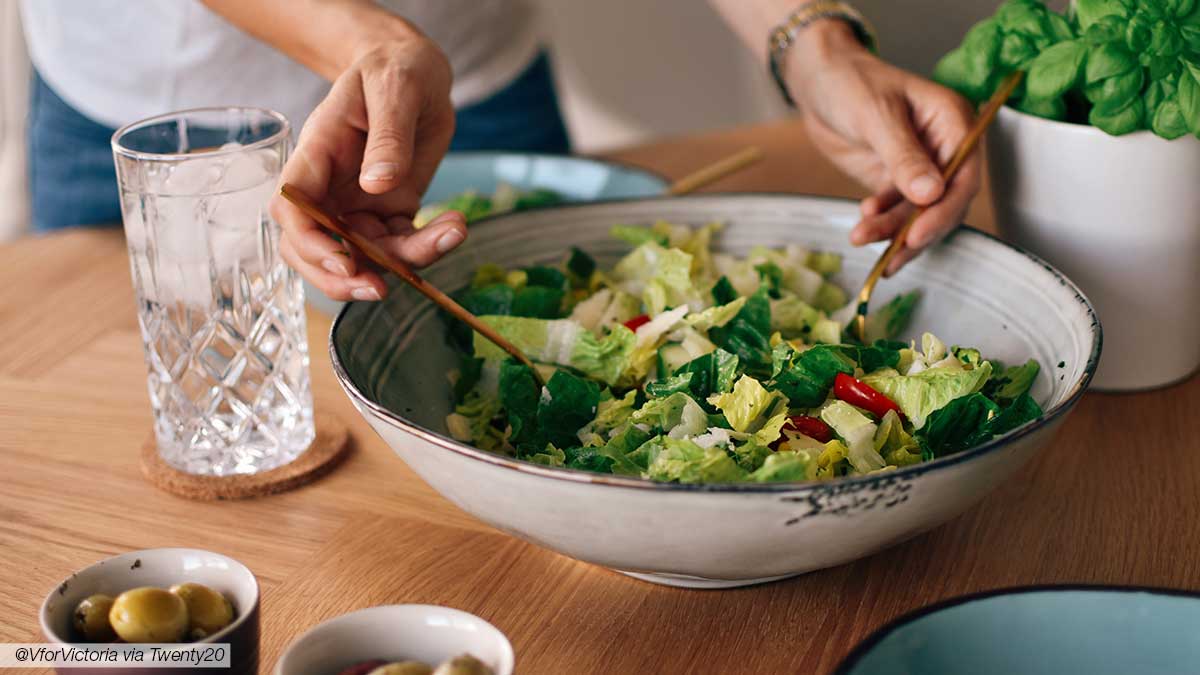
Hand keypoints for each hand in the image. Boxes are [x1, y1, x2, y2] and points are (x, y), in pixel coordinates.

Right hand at [270, 32, 465, 300]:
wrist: (417, 74)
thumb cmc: (394, 70)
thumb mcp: (393, 89)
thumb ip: (387, 136)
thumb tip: (377, 184)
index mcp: (316, 155)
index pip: (292, 208)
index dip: (309, 243)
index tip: (344, 261)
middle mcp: (331, 189)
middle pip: (314, 249)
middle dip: (342, 278)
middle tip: (380, 290)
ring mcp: (360, 206)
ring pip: (363, 257)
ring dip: (400, 266)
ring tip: (447, 237)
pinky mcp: (392, 213)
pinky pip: (403, 245)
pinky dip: (429, 248)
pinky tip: (455, 226)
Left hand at [786, 22, 980, 274]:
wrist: (818, 82)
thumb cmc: (851, 82)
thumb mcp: (877, 115)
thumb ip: (903, 156)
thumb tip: (931, 193)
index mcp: (953, 121)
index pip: (964, 175)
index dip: (944, 209)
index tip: (918, 233)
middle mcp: (944, 148)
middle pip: (946, 202)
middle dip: (918, 229)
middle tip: (892, 252)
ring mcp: (921, 167)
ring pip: (920, 213)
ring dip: (894, 231)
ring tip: (862, 238)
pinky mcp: (896, 181)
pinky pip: (897, 212)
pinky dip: (882, 223)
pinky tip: (864, 223)